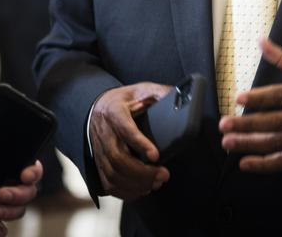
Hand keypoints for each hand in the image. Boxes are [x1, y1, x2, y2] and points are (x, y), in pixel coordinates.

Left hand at [0, 132, 42, 236]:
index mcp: (8, 165)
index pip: (32, 167)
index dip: (34, 171)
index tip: (25, 175)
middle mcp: (9, 184)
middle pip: (28, 192)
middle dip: (18, 195)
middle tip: (0, 194)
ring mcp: (1, 203)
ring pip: (18, 211)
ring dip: (8, 212)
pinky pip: (2, 229)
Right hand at [89, 82, 172, 199]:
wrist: (98, 107)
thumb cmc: (125, 100)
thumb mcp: (142, 90)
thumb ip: (160, 92)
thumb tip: (183, 95)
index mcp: (114, 111)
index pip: (125, 129)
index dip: (140, 143)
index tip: (156, 155)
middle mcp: (104, 132)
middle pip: (118, 158)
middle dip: (142, 171)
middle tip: (163, 174)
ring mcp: (99, 150)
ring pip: (113, 173)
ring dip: (136, 183)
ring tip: (156, 183)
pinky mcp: (99, 163)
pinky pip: (108, 183)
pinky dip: (125, 191)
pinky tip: (142, 190)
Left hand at [218, 38, 281, 172]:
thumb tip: (261, 40)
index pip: (281, 94)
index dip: (259, 97)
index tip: (239, 98)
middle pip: (274, 121)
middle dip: (246, 124)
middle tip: (224, 124)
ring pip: (277, 142)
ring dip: (250, 144)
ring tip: (228, 142)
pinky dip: (265, 165)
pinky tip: (245, 163)